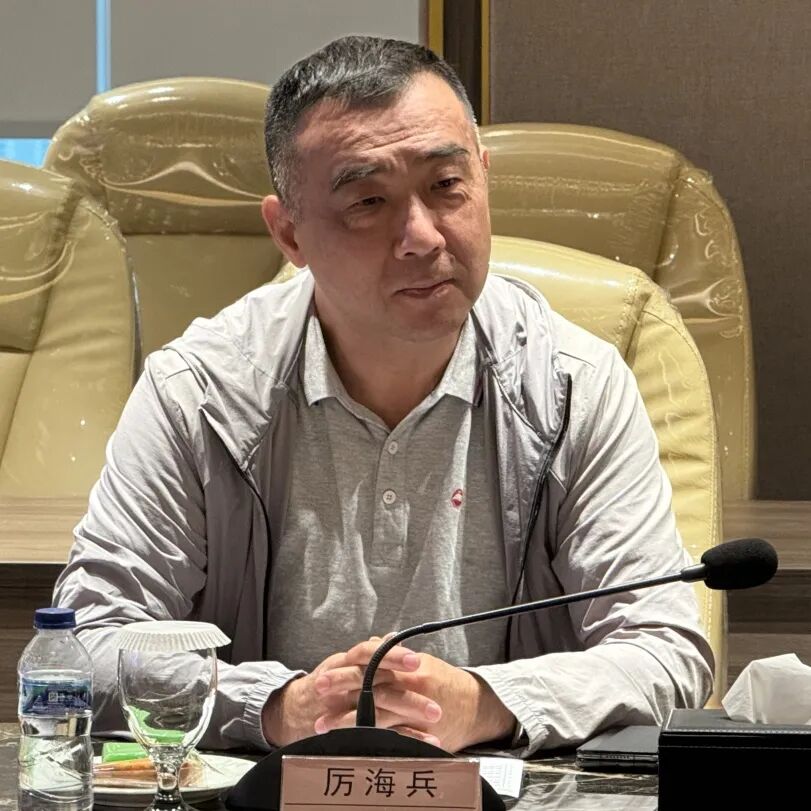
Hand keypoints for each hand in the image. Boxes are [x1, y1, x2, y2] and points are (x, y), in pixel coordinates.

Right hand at [261, 639, 420, 746]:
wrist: (291, 710)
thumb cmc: (327, 683)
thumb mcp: (345, 664)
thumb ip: (368, 653)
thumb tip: (390, 636)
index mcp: (347, 664)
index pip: (369, 656)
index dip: (391, 657)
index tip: (416, 661)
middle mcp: (345, 685)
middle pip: (378, 692)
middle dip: (407, 697)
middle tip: (435, 706)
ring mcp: (345, 710)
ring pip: (377, 715)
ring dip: (408, 721)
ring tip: (435, 723)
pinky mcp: (346, 730)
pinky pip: (376, 735)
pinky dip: (402, 738)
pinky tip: (424, 742)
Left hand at [316, 648, 515, 752]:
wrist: (476, 705)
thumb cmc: (444, 682)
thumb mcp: (420, 661)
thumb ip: (396, 654)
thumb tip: (377, 642)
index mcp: (407, 665)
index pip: (371, 663)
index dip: (345, 670)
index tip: (323, 676)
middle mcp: (409, 683)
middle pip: (368, 685)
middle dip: (340, 690)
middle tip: (317, 694)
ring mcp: (413, 708)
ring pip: (374, 713)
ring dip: (345, 720)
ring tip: (322, 726)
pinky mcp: (417, 730)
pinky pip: (391, 735)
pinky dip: (371, 739)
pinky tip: (351, 744)